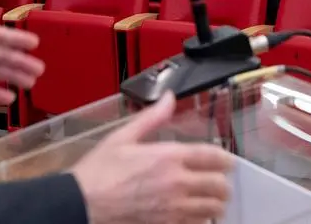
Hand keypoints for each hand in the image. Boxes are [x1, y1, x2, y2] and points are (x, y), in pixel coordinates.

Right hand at [71, 92, 233, 223]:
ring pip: (213, 209)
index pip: (213, 157)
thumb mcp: (123, 136)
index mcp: (169, 157)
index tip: (227, 160)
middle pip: (219, 185)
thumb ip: (152, 117)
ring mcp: (174, 208)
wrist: (83, 203)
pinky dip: (201, 219)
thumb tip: (169, 99)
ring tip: (211, 198)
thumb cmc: (99, 172)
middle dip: (222, 182)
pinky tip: (195, 214)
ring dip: (215, 202)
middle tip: (218, 180)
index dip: (225, 159)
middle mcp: (177, 183)